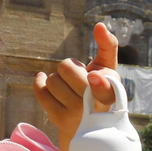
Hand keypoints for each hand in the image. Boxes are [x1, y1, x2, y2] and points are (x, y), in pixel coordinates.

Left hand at [33, 22, 120, 143]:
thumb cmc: (100, 88)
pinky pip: (41, 91)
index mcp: (111, 92)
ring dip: (58, 78)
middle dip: (69, 67)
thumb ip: (108, 45)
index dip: (99, 82)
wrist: (90, 125)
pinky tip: (45, 80)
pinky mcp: (58, 119)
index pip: (105, 87)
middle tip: (77, 77)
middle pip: (68, 68)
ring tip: (67, 86)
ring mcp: (76, 115)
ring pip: (53, 79)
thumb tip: (100, 25)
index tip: (94, 77)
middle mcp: (94, 106)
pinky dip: (40, 82)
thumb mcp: (108, 68)